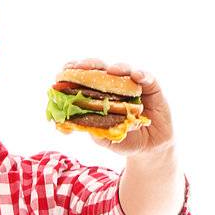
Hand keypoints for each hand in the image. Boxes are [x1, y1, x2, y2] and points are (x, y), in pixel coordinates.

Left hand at [59, 59, 174, 155]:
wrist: (148, 149)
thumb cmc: (124, 140)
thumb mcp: (106, 139)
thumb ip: (93, 131)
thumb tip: (74, 124)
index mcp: (100, 95)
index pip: (86, 79)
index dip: (75, 73)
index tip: (63, 71)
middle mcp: (115, 86)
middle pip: (101, 70)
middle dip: (90, 66)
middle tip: (81, 66)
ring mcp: (133, 85)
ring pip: (123, 70)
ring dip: (117, 68)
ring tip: (112, 71)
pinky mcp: (152, 87)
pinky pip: (147, 77)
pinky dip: (141, 75)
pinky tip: (136, 76)